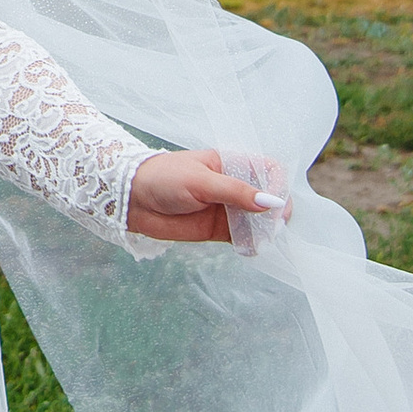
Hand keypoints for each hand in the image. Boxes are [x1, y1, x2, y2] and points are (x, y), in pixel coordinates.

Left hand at [125, 146, 289, 244]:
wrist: (134, 199)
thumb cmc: (164, 178)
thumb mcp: (201, 181)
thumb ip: (235, 192)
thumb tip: (270, 202)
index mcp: (232, 163)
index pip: (269, 171)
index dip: (278, 186)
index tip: (276, 204)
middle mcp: (234, 185)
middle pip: (269, 198)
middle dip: (276, 213)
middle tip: (273, 227)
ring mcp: (228, 208)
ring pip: (259, 220)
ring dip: (265, 231)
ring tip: (262, 241)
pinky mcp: (219, 229)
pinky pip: (243, 237)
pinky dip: (251, 244)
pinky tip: (250, 248)